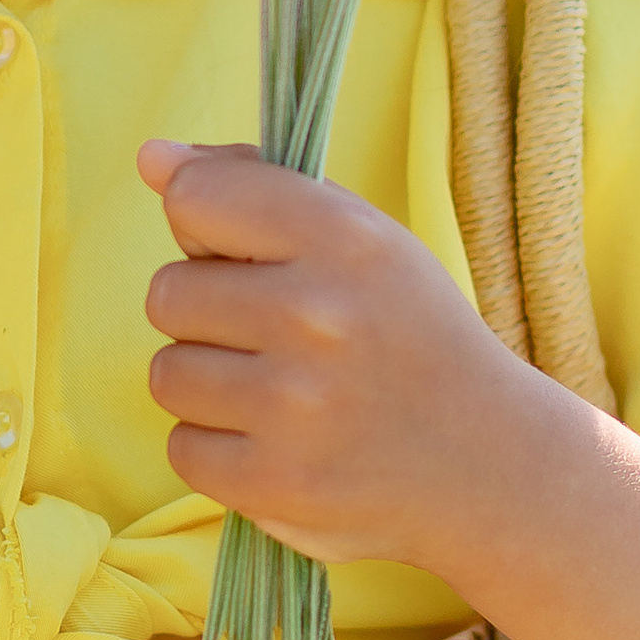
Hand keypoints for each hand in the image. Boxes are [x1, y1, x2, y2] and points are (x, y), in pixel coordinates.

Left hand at [139, 138, 535, 574]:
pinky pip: (181, 447)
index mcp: (342, 238)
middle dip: (207, 314)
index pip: (192, 197)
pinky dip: (219, 448)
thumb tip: (151, 157)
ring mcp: (293, 406)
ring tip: (279, 391)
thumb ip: (254, 185)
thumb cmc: (406, 332)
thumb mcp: (359, 237)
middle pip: (167, 293)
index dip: (205, 228)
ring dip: (208, 383)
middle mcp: (316, 315)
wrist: (488, 460)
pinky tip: (278, 441)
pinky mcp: (273, 483)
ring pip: (166, 374)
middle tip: (275, 336)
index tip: (244, 255)